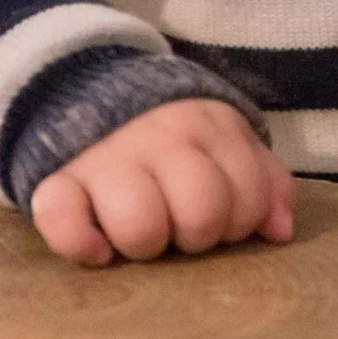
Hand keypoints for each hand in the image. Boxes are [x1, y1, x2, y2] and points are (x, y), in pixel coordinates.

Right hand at [30, 98, 295, 265]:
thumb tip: (280, 232)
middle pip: (201, 214)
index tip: (220, 215)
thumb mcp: (228, 143)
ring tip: (143, 233)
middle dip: (197, 235)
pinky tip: (99, 249)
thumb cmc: (175, 136)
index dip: (239, 222)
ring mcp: (106, 159)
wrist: (92, 88)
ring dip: (144, 244)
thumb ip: (265, 181)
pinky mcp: (57, 180)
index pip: (247, 198)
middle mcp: (160, 140)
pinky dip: (81, 244)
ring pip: (139, 226)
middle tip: (179, 226)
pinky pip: (62, 221)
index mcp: (210, 130)